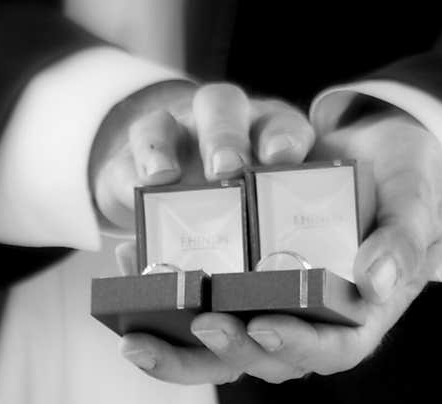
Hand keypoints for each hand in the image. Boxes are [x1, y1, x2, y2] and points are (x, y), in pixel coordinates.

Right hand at [92, 81, 314, 232]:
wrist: (172, 198)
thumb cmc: (237, 212)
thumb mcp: (268, 216)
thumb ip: (287, 222)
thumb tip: (316, 259)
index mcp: (265, 136)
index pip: (281, 125)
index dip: (283, 136)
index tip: (283, 157)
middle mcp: (220, 125)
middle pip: (223, 105)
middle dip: (225, 135)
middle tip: (227, 167)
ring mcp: (172, 136)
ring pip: (168, 121)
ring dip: (166, 146)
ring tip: (165, 177)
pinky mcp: (131, 156)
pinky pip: (126, 156)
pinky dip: (132, 169)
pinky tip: (139, 187)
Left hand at [119, 112, 441, 383]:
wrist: (378, 158)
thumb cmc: (407, 183)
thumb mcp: (416, 198)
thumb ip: (403, 239)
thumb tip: (378, 283)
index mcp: (360, 316)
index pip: (331, 349)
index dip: (297, 345)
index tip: (263, 324)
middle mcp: (313, 321)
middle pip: (267, 357)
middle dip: (228, 350)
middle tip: (198, 325)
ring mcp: (274, 306)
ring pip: (224, 346)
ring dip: (179, 347)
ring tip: (135, 331)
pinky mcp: (243, 286)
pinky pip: (203, 305)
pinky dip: (165, 300)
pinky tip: (133, 269)